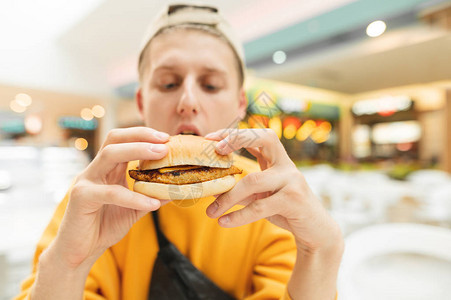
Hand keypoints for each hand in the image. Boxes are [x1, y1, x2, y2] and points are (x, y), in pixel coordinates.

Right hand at [51, 127, 169, 269]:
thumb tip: (177, 189)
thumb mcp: (134, 209)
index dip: (144, 135)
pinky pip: (111, 192)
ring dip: (138, 150)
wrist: (79, 252)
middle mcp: (95, 170)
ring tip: (161, 154)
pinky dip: (134, 197)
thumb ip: (150, 196)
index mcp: (107, 169)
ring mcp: (86, 181)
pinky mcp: (81, 197)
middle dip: (141, 135)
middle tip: (165, 141)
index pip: (123, 140)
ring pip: (110, 155)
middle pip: (115, 139)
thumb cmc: (103, 227)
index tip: (167, 138)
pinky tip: (153, 204)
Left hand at [205, 128, 341, 252]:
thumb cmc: (286, 210)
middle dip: (237, 139)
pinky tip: (224, 222)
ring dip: (228, 197)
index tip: (211, 137)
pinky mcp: (294, 200)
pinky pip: (260, 206)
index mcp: (279, 160)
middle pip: (263, 139)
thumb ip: (243, 191)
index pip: (258, 136)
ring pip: (253, 180)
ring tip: (210, 212)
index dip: (235, 133)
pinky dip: (239, 215)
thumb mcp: (262, 197)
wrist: (316, 231)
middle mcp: (287, 165)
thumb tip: (213, 190)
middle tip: (214, 151)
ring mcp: (292, 181)